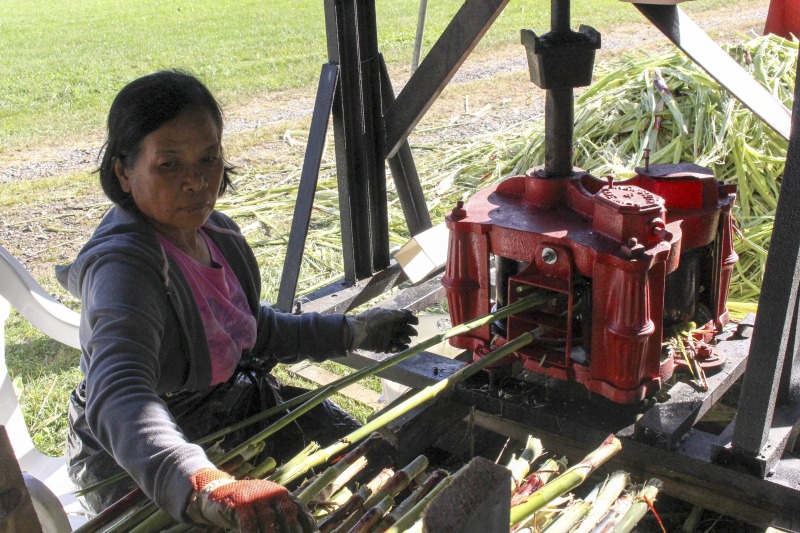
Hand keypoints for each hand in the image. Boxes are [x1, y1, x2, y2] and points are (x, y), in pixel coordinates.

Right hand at [187, 468, 316, 531]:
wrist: (216, 492)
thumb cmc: (246, 504)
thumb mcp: (265, 506)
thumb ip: (280, 514)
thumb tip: (302, 527)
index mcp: (279, 493)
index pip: (297, 508)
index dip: (306, 522)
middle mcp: (270, 492)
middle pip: (286, 513)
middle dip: (290, 529)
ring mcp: (255, 496)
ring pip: (268, 521)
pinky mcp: (240, 503)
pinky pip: (250, 524)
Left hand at [346, 308, 418, 352]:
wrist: (355, 331)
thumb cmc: (368, 320)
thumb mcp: (382, 314)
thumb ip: (396, 314)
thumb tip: (409, 312)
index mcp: (391, 319)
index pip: (405, 319)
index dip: (411, 320)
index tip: (416, 322)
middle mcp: (390, 328)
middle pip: (405, 330)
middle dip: (410, 331)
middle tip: (412, 333)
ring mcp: (387, 337)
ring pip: (401, 340)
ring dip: (405, 340)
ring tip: (403, 340)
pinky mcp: (384, 347)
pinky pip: (394, 348)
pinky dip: (399, 349)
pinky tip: (401, 347)